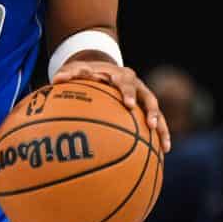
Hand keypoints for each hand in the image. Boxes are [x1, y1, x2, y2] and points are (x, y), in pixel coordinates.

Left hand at [50, 58, 172, 152]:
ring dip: (159, 121)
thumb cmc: (87, 75)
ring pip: (155, 107)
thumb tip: (57, 79)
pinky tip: (165, 150)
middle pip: (144, 94)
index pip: (123, 81)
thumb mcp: (76, 71)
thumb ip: (69, 74)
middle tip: (145, 119)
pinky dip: (162, 134)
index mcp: (119, 74)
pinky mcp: (147, 107)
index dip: (126, 91)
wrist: (103, 71)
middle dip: (146, 108)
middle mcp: (135, 84)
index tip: (127, 103)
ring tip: (159, 135)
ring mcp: (142, 95)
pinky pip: (158, 121)